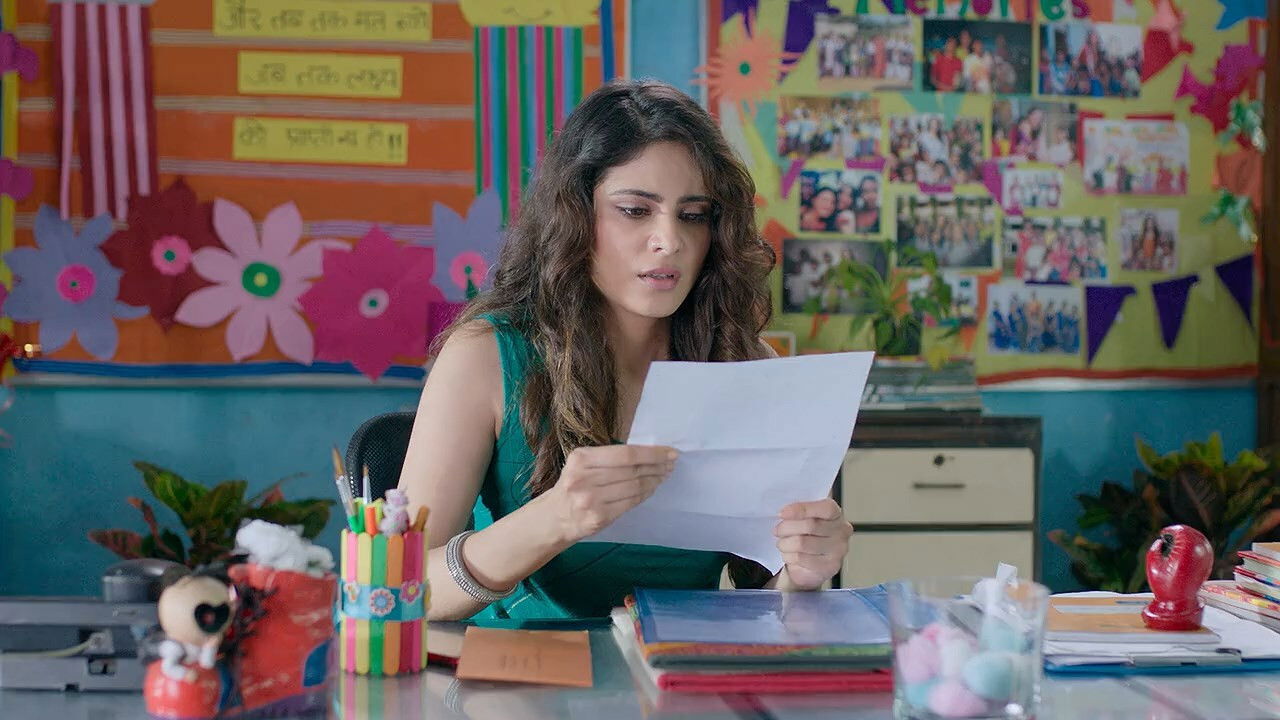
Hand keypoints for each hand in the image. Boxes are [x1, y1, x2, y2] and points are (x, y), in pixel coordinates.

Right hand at [543, 445, 675, 543]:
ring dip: (654, 480)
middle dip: (657, 466)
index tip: (669, 452)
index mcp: (581, 459)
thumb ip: (609, 458)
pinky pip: (630, 503)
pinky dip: (645, 495)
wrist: (554, 517)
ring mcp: (591, 500)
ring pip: (634, 487)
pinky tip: (651, 489)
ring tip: (663, 475)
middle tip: (671, 464)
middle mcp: (584, 478)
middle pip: (632, 470)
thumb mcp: (583, 464)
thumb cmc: (574, 485)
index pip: (625, 454)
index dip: (652, 453)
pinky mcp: (599, 518)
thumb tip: (649, 453)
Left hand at [772, 499, 852, 590]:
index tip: (782, 513)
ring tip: (782, 544)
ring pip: (802, 543)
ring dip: (785, 543)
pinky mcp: (829, 566)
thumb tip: (783, 513)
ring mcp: (838, 550)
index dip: (802, 509)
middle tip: (777, 530)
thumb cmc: (806, 536)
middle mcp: (842, 531)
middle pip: (811, 526)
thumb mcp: (804, 519)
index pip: (825, 509)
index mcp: (836, 513)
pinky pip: (801, 558)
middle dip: (787, 527)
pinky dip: (788, 556)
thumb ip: (799, 512)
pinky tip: (789, 554)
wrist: (810, 565)